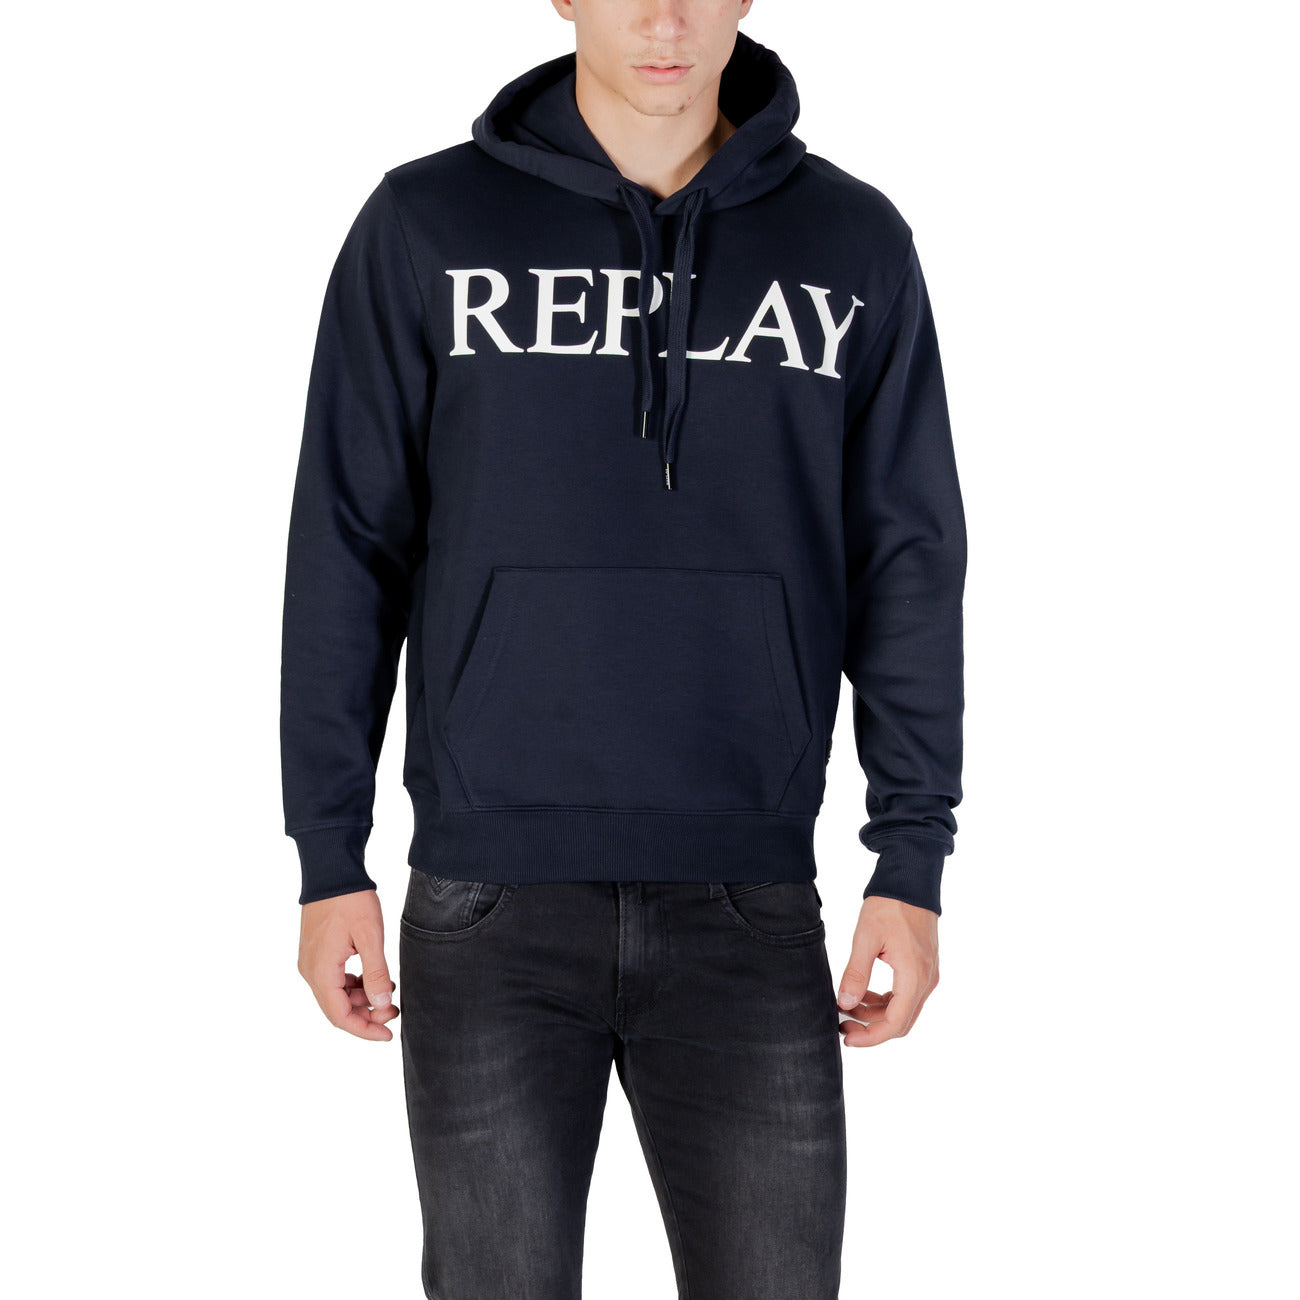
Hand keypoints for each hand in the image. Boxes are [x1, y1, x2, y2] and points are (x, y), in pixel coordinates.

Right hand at [298, 889, 398, 1040]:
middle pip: (337, 1009)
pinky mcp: (317, 953)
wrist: (332, 872)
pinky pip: (334, 980)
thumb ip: (376, 972)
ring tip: (388, 992)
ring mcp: (311, 962)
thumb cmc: (350, 901)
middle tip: (394, 1010)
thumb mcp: (370, 936)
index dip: (365, 1030)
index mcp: (320, 971)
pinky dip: (354, 984)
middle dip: (366, 1014)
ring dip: (362, 999)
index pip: (340, 1016)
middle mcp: (310, 971)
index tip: (388, 1035)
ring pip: (336, 995)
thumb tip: (381, 1005)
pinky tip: (374, 977)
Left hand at [836, 895, 938, 1046]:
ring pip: (903, 1009)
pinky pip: (906, 995)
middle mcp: (926, 981)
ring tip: (847, 1003)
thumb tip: (844, 1003)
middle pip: (900, 1022)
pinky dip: (885, 1000)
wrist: (911, 881)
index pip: (895, 1024)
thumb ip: (856, 973)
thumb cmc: (890, 905)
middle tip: (842, 1022)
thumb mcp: (866, 938)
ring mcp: (928, 974)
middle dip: (871, 1027)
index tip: (847, 1037)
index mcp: (914, 976)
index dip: (870, 1037)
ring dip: (876, 1013)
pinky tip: (863, 992)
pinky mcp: (924, 967)